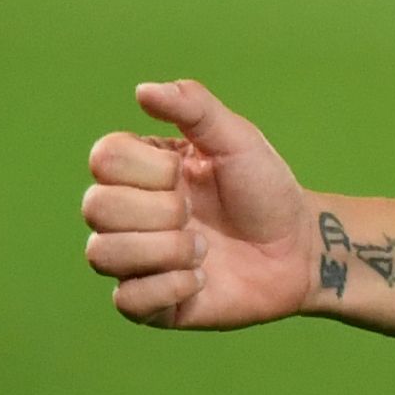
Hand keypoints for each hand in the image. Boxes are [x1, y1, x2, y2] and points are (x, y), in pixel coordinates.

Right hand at [82, 80, 314, 328]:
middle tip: (196, 215)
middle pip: (95, 207)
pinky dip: (169, 287)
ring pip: (101, 255)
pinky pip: (126, 301)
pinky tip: (202, 280)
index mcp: (139, 171)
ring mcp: (135, 260)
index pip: (102, 160)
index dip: (148, 169)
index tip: (187, 173)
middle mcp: (128, 214)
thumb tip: (142, 90)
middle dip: (159, 211)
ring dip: (165, 250)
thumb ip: (195, 107)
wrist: (300, 249)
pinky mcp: (151, 304)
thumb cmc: (266, 189)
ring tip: (204, 249)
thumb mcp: (238, 139)